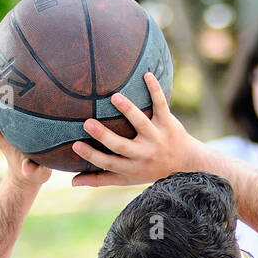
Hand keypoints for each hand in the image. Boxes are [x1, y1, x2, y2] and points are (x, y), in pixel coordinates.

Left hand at [0, 60, 50, 189]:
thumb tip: (28, 169)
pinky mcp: (14, 120)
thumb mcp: (35, 173)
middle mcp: (2, 126)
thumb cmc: (32, 174)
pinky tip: (12, 70)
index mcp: (3, 137)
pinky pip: (8, 99)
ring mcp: (6, 122)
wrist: (28, 176)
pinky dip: (7, 85)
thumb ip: (32, 170)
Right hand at [71, 73, 199, 187]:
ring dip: (128, 110)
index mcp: (131, 167)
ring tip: (114, 98)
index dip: (91, 156)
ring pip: (141, 123)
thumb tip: (72, 182)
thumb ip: (100, 178)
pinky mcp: (168, 123)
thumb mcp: (126, 178)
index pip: (108, 163)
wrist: (185, 164)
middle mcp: (143, 154)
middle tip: (87, 123)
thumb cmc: (148, 170)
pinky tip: (146, 75)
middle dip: (104, 136)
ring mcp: (156, 137)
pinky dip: (155, 90)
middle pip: (121, 145)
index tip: (75, 145)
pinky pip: (161, 105)